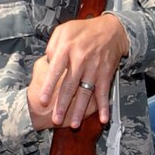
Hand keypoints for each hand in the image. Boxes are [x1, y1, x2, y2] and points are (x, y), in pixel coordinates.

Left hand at [29, 13, 128, 132]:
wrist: (111, 29)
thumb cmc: (84, 30)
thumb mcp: (63, 30)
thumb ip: (52, 46)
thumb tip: (47, 62)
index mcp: (67, 49)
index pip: (55, 71)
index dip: (48, 87)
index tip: (43, 100)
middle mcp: (80, 60)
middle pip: (70, 86)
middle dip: (62, 105)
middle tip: (55, 119)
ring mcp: (94, 68)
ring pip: (85, 93)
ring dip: (80, 110)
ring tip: (74, 124)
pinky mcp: (106, 74)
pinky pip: (104, 93)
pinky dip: (104, 107)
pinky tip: (103, 119)